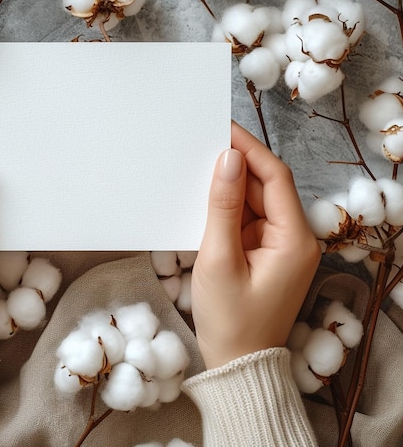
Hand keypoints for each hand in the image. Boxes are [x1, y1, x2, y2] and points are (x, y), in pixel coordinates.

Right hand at [191, 122, 320, 368]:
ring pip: (256, 202)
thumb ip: (223, 206)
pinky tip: (205, 200)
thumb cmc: (230, 320)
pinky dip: (228, 209)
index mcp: (295, 240)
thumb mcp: (219, 259)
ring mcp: (281, 247)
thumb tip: (228, 159)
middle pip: (266, 187)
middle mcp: (295, 238)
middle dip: (236, 166)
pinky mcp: (265, 254)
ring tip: (197, 169)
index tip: (222, 128)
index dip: (250, 149)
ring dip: (230, 188)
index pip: (276, 178)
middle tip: (202, 144)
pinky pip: (248, 220)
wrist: (236, 364)